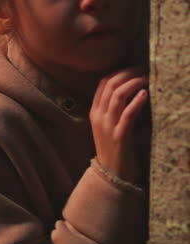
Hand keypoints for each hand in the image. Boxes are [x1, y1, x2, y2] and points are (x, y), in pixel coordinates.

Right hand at [89, 68, 147, 183]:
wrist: (112, 175)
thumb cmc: (114, 148)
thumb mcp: (108, 125)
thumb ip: (113, 109)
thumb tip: (130, 89)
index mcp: (95, 112)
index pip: (103, 83)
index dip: (120, 72)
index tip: (135, 68)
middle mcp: (99, 116)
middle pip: (111, 85)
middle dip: (128, 74)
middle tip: (144, 70)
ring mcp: (108, 126)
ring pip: (118, 96)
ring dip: (134, 83)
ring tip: (147, 78)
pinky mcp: (120, 136)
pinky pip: (127, 114)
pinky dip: (136, 102)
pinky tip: (145, 94)